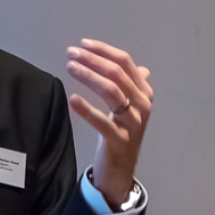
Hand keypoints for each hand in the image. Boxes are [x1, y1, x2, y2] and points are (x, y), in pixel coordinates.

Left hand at [66, 39, 152, 208]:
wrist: (120, 170)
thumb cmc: (121, 134)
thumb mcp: (129, 109)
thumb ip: (133, 88)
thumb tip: (141, 69)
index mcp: (144, 93)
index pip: (125, 63)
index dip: (104, 51)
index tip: (83, 44)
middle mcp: (142, 105)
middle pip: (118, 74)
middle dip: (93, 60)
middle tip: (71, 53)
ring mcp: (133, 123)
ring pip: (112, 92)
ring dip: (89, 76)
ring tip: (70, 68)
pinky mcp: (120, 140)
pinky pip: (103, 122)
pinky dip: (87, 110)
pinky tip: (72, 100)